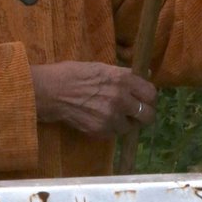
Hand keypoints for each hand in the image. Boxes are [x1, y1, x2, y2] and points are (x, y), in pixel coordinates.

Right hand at [31, 62, 156, 138]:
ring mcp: (111, 116)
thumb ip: (124, 74)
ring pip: (131, 127)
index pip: (151, 93)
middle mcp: (121, 98)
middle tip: (135, 114)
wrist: (50, 91)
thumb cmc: (72, 74)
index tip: (144, 100)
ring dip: (124, 123)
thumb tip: (145, 74)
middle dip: (143, 116)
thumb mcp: (101, 67)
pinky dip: (110, 129)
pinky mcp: (101, 130)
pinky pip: (114, 133)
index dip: (149, 99)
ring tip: (112, 116)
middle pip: (148, 115)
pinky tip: (99, 119)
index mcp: (123, 79)